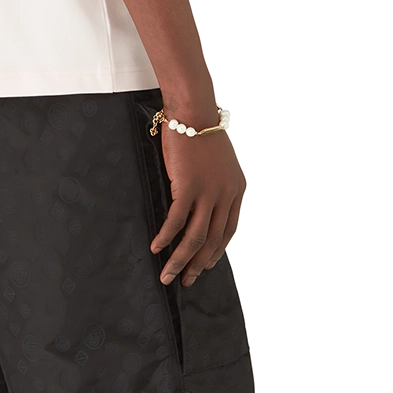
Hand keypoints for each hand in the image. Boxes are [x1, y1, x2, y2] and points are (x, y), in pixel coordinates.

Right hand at [151, 123, 245, 287]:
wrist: (192, 112)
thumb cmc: (200, 135)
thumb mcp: (217, 164)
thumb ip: (214, 187)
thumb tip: (200, 208)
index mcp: (236, 190)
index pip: (228, 231)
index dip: (216, 253)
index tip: (204, 267)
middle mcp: (226, 194)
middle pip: (212, 240)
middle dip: (198, 264)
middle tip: (185, 280)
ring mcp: (208, 192)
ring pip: (195, 237)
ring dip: (180, 259)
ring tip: (167, 275)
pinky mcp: (188, 187)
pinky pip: (176, 221)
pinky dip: (166, 238)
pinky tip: (156, 247)